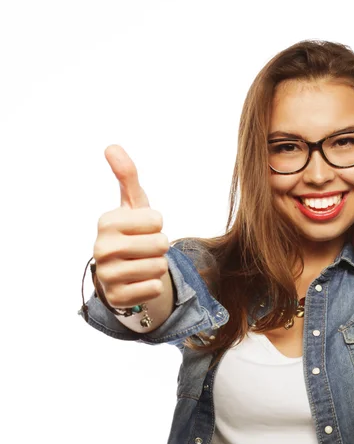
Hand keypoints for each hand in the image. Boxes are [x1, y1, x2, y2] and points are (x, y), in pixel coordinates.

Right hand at [93, 145, 169, 307]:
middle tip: (145, 248)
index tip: (142, 228)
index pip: (157, 220)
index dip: (156, 224)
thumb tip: (111, 146)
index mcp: (106, 222)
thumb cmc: (131, 232)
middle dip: (160, 247)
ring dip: (157, 266)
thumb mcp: (133, 204)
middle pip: (161, 244)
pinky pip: (154, 288)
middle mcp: (101, 248)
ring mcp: (107, 275)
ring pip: (159, 267)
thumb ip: (126, 175)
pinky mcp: (117, 298)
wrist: (122, 271)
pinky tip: (138, 281)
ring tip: (141, 263)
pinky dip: (153, 285)